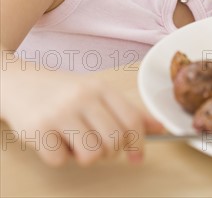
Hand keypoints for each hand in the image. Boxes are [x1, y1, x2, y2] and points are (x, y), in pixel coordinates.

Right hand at [1, 63, 163, 166]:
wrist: (18, 82)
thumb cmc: (62, 92)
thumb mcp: (97, 93)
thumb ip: (129, 112)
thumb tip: (162, 128)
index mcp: (100, 87)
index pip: (132, 121)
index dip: (138, 144)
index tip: (136, 156)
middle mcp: (83, 96)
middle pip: (114, 142)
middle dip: (107, 151)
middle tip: (94, 142)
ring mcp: (61, 112)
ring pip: (91, 155)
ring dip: (83, 156)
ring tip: (73, 140)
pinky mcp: (40, 128)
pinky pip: (61, 160)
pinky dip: (58, 156)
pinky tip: (53, 139)